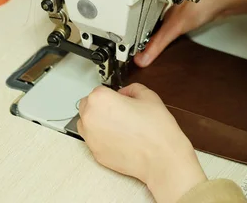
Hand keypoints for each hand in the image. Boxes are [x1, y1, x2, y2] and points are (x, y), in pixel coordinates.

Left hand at [77, 84, 206, 202]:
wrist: (160, 156)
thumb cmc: (155, 129)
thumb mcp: (148, 96)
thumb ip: (132, 89)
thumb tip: (125, 93)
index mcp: (100, 99)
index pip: (98, 90)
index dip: (111, 93)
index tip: (119, 99)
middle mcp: (90, 117)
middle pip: (87, 106)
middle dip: (100, 106)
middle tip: (119, 111)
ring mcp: (90, 138)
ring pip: (86, 124)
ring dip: (97, 122)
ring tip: (119, 125)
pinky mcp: (95, 153)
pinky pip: (93, 141)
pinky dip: (102, 138)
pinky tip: (120, 139)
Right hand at [134, 0, 246, 66]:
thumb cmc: (203, 2)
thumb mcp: (177, 26)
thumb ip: (159, 42)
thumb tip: (143, 57)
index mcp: (159, 7)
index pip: (142, 25)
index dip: (135, 38)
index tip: (128, 51)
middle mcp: (166, 8)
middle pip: (151, 25)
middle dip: (144, 37)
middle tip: (136, 51)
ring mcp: (178, 10)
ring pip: (162, 23)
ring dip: (156, 34)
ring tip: (148, 46)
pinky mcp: (189, 13)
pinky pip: (173, 24)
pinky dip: (169, 32)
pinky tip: (171, 36)